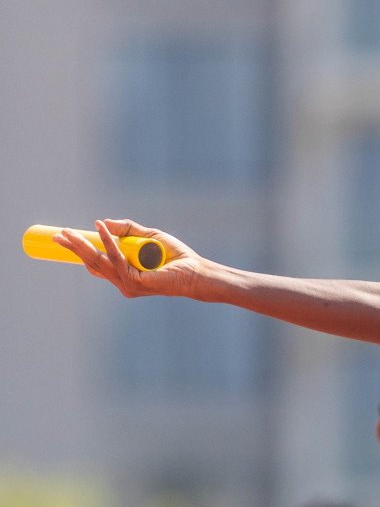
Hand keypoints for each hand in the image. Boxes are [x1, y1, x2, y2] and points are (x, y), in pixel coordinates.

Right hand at [52, 219, 205, 298]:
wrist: (196, 270)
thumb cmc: (176, 257)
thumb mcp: (149, 237)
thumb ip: (128, 229)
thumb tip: (104, 222)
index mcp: (124, 275)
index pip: (97, 264)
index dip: (80, 251)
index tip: (64, 237)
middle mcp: (123, 282)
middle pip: (92, 264)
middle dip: (73, 248)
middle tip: (55, 235)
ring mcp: (128, 285)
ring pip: (99, 262)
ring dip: (82, 245)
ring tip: (67, 232)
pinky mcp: (136, 283)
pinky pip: (117, 259)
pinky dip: (108, 243)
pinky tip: (101, 229)